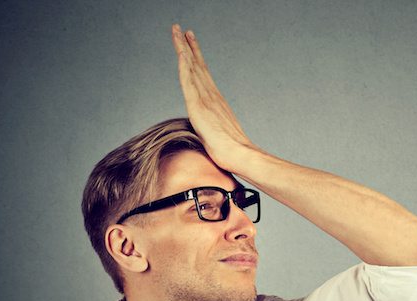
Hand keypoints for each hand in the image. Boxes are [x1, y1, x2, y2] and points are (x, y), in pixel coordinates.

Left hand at [171, 24, 259, 173]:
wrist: (240, 156)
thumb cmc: (232, 153)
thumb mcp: (218, 137)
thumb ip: (211, 129)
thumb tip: (207, 135)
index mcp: (215, 101)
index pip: (202, 73)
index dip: (195, 56)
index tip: (189, 41)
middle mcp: (211, 95)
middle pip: (196, 65)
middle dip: (187, 45)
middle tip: (179, 28)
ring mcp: (206, 100)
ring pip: (192, 68)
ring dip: (183, 48)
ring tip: (176, 31)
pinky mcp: (199, 107)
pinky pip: (189, 82)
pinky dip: (185, 66)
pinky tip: (181, 52)